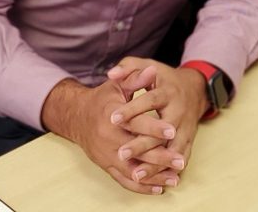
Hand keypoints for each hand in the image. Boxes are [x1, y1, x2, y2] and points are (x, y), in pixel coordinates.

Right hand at [40, 71, 182, 193]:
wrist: (77, 117)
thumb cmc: (103, 99)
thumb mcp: (118, 85)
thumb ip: (135, 77)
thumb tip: (151, 70)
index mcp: (111, 116)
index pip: (135, 123)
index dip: (153, 127)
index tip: (172, 130)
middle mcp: (108, 138)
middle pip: (136, 151)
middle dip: (159, 157)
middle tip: (180, 160)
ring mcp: (107, 155)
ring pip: (132, 170)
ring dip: (154, 176)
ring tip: (175, 178)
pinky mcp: (106, 166)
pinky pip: (125, 181)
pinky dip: (142, 187)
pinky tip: (159, 188)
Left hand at [107, 57, 208, 182]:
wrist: (194, 89)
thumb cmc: (164, 78)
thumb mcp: (146, 66)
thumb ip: (128, 68)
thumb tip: (111, 73)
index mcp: (168, 91)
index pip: (150, 100)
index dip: (132, 109)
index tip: (113, 118)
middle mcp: (179, 111)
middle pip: (162, 130)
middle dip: (142, 143)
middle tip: (121, 153)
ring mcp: (186, 128)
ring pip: (171, 149)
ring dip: (155, 163)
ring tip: (136, 174)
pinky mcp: (189, 140)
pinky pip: (180, 158)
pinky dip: (168, 170)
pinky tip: (156, 182)